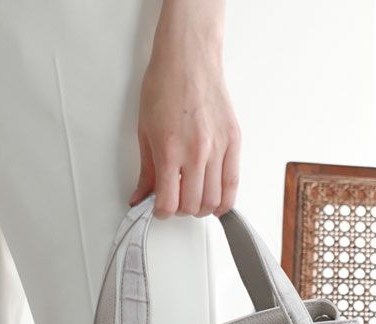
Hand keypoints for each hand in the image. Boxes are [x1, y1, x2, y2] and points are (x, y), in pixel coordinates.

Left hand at [128, 0, 240, 218]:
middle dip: (181, 211)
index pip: (168, 203)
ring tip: (193, 200)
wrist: (189, 58)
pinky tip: (216, 202)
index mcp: (170, 150)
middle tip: (175, 202)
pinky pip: (233, 184)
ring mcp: (218, 148)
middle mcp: (196, 152)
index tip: (159, 209)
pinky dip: (225, 201)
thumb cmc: (165, 85)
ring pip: (214, 200)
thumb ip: (146, 171)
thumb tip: (141, 196)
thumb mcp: (145, 131)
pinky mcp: (234, 142)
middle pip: (192, 206)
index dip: (161, 213)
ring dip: (202, 208)